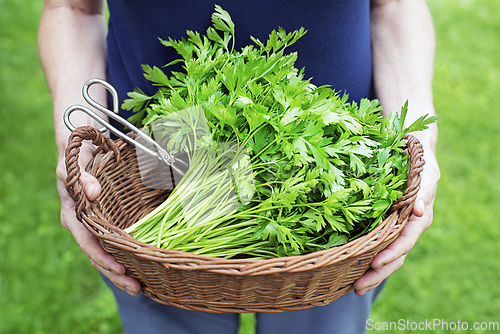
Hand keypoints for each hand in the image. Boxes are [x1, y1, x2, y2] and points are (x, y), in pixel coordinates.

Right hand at [56, 142, 140, 295]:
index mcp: (72, 215)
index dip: (102, 257)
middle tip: (137, 288)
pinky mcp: (109, 223)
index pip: (86, 242)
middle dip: (116, 274)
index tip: (121, 268)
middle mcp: (84, 226)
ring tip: (141, 287)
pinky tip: (144, 267)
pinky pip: (117, 243)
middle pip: (98, 256)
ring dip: (123, 272)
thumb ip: (81, 175)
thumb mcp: (75, 162)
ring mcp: (96, 226)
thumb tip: (92, 192)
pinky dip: (128, 256)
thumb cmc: (78, 156)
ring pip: (108, 254)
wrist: (83, 148)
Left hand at [353, 143, 439, 295]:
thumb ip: (424, 189)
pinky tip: (350, 267)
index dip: (391, 253)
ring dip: (371, 272)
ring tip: (353, 287)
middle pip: (396, 255)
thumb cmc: (416, 156)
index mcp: (419, 215)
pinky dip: (365, 257)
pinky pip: (376, 244)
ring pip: (386, 254)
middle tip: (357, 288)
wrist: (409, 145)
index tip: (374, 263)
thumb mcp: (423, 169)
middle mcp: (408, 224)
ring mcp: (395, 225)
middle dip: (378, 273)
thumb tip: (421, 212)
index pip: (406, 240)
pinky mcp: (382, 222)